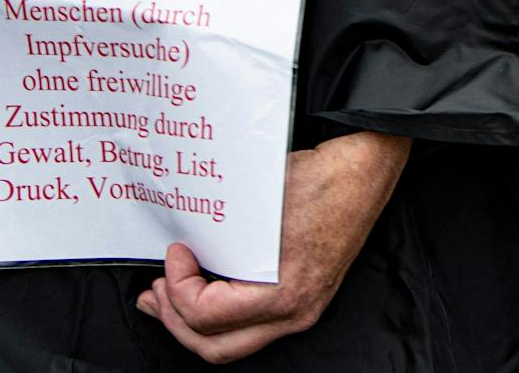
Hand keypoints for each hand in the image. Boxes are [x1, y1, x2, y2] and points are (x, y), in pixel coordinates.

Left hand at [137, 132, 409, 362]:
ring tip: (166, 300)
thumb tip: (181, 235)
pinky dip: (218, 317)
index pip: (209, 316)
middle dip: (175, 321)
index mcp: (284, 292)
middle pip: (215, 348)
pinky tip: (204, 292)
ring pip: (231, 345)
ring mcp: (300, 311)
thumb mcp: (261, 202)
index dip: (178, 288)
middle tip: (153, 294)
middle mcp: (294, 313)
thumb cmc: (321, 179)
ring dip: (192, 325)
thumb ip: (223, 230)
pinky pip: (249, 326)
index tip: (174, 253)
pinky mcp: (301, 299)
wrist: (365, 170)